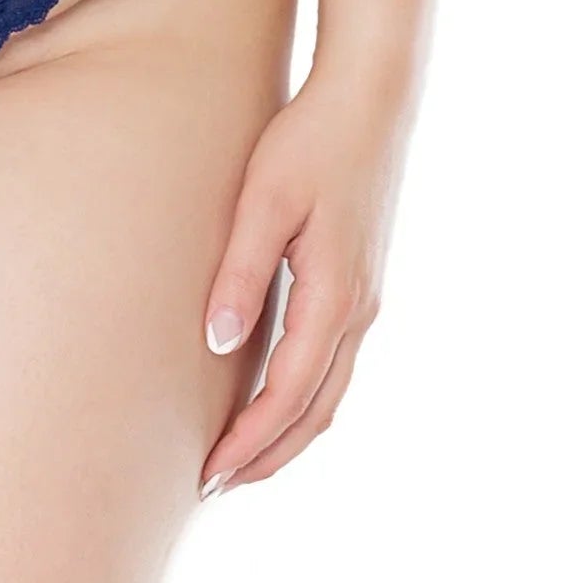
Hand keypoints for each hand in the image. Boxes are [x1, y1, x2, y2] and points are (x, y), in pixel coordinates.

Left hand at [196, 73, 413, 494]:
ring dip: (287, 432)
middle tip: (216, 485)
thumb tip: (216, 345)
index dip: (249, 443)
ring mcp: (367, 298)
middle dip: (268, 454)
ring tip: (240, 456)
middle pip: (316, 411)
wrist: (373, 97)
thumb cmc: (312, 140)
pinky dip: (303, 397)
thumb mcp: (264, 202)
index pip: (289, 397)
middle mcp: (359, 310)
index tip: (209, 475)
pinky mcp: (362, 282)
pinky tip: (272, 396)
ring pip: (330, 392)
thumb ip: (239, 273)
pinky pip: (333, 363)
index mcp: (335, 297)